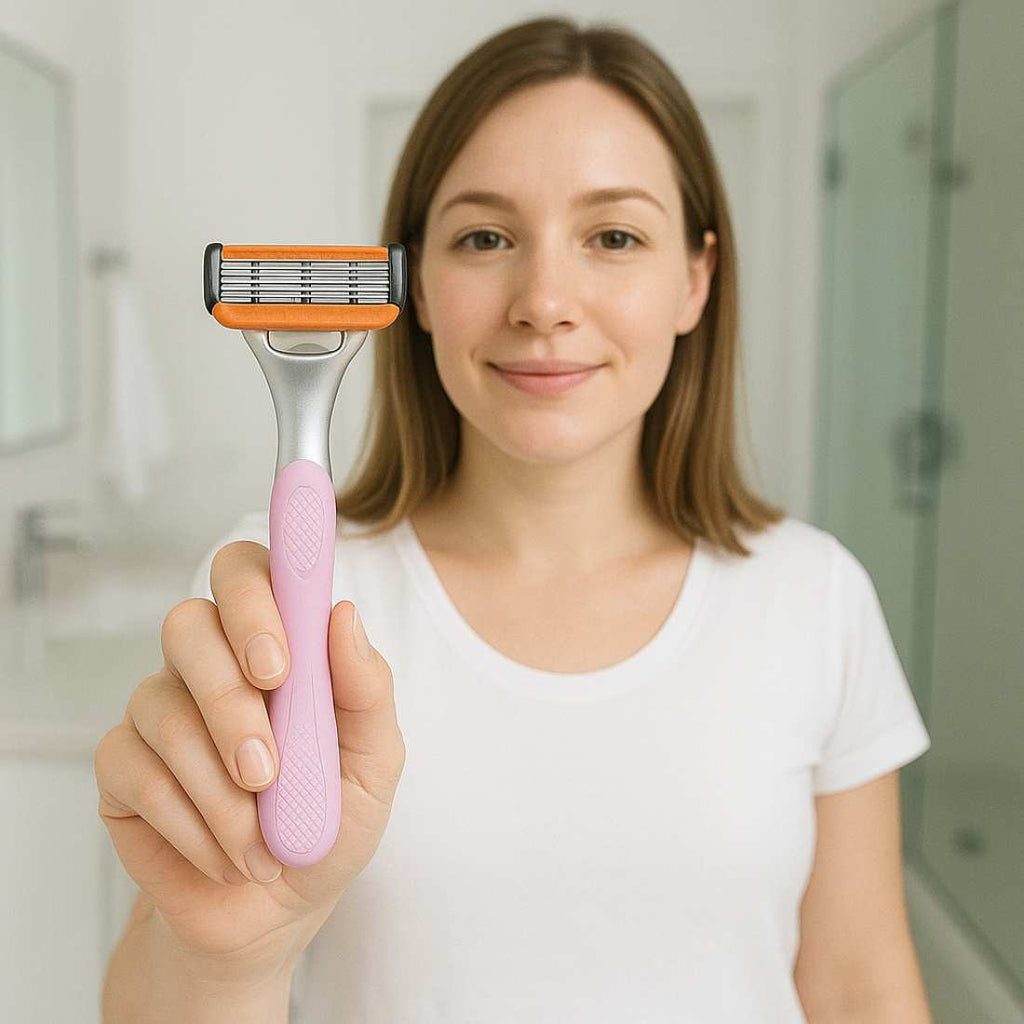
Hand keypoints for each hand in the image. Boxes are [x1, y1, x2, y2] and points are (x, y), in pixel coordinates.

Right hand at [93, 540, 405, 977]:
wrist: (275, 908)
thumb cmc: (329, 820)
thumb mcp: (373, 761)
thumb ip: (365, 689)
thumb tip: (342, 613)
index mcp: (276, 643)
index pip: (248, 572)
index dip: (254, 599)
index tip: (279, 663)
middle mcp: (211, 661)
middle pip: (188, 623)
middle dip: (228, 697)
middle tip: (267, 765)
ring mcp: (159, 706)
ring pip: (161, 705)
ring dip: (218, 782)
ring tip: (261, 834)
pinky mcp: (120, 763)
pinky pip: (135, 771)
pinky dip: (191, 823)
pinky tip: (227, 852)